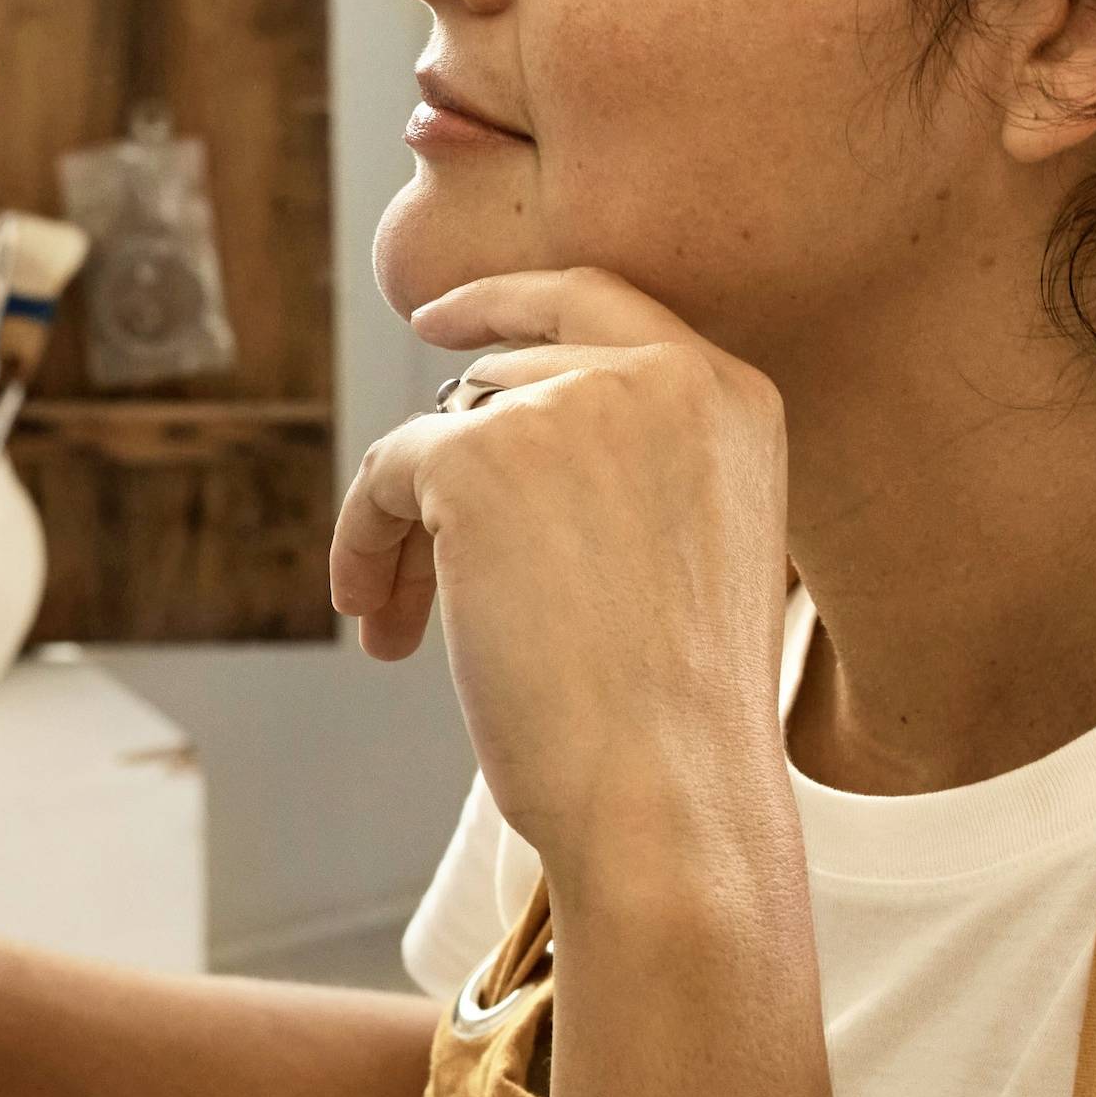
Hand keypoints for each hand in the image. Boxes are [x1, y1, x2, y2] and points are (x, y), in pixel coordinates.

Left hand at [331, 266, 797, 865]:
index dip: (506, 303)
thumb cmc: (680, 718)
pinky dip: (363, 544)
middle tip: (419, 584)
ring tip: (402, 627)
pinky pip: (387, 475)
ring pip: (440, 432)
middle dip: (452, 475)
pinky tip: (376, 622)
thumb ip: (629, 469)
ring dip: (408, 530)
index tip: (437, 323)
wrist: (669, 794)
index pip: (597, 302)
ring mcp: (569, 406)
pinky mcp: (480, 458)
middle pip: (504, 378)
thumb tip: (482, 429)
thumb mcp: (691, 552)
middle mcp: (662, 375)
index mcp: (732, 395)